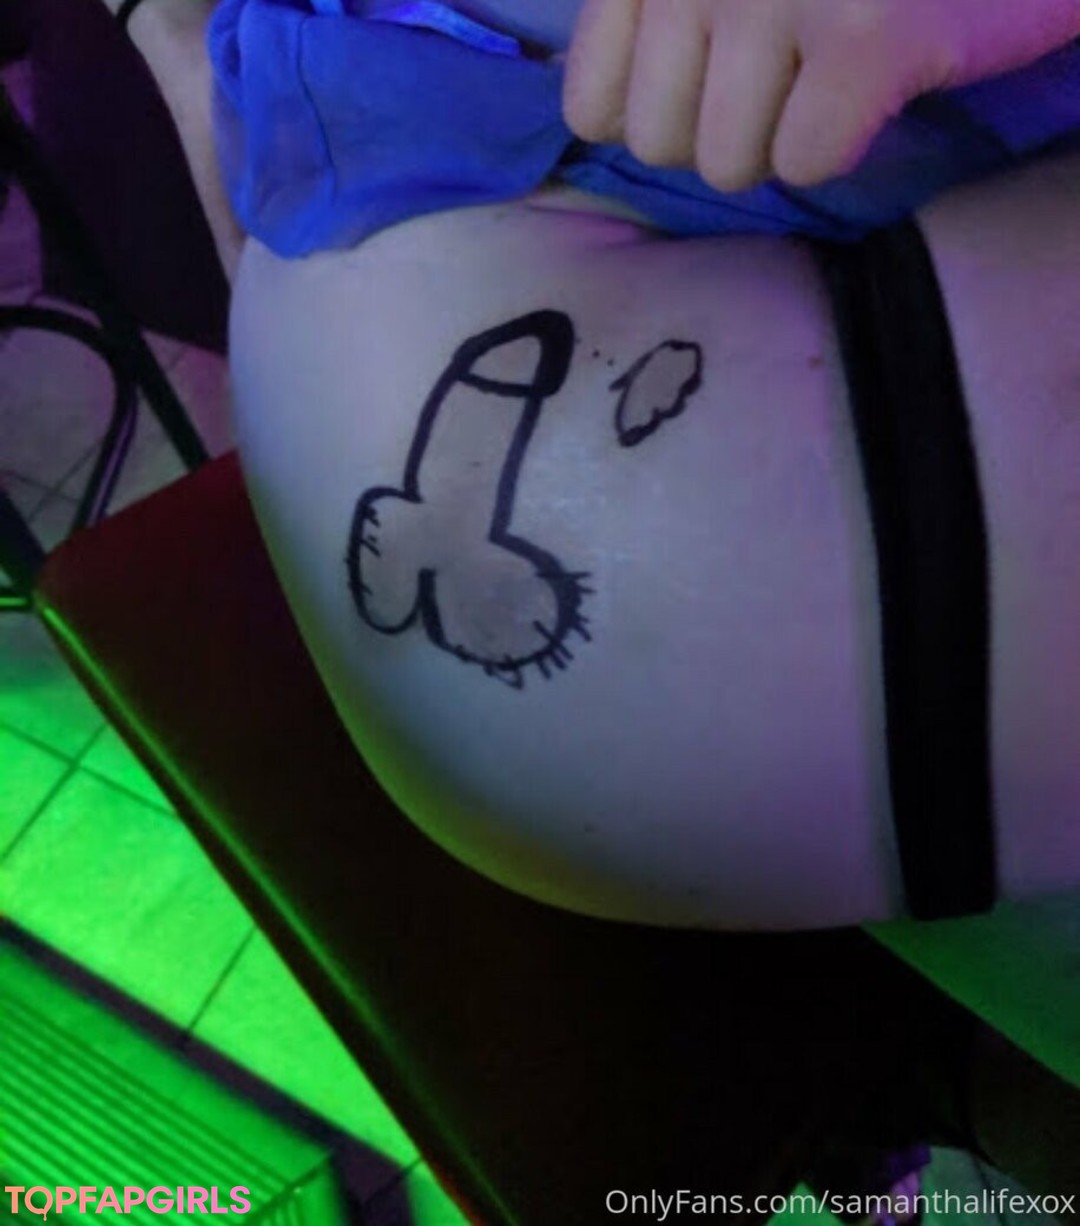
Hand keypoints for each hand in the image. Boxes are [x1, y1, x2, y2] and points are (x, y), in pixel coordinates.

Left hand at [563, 0, 1079, 190]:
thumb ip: (644, 26)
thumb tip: (603, 123)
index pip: (591, 109)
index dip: (653, 119)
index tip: (708, 83)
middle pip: (660, 147)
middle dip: (722, 133)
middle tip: (781, 76)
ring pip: (728, 165)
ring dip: (782, 141)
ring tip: (825, 73)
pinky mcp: (864, 35)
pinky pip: (805, 162)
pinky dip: (842, 143)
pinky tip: (871, 84)